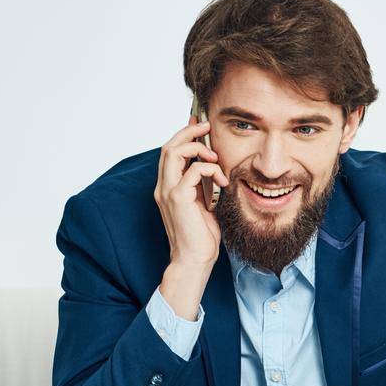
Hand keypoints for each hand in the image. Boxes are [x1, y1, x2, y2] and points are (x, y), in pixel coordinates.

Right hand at [155, 116, 228, 273]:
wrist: (194, 260)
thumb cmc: (201, 237)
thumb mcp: (204, 204)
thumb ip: (203, 186)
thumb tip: (212, 168)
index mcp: (168, 187)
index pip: (170, 152)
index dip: (184, 135)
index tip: (200, 125)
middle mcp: (163, 186)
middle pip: (168, 146)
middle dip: (188, 132)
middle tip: (207, 127)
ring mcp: (168, 191)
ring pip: (173, 152)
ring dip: (196, 147)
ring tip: (215, 156)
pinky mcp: (178, 198)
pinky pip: (192, 170)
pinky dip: (209, 169)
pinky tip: (222, 181)